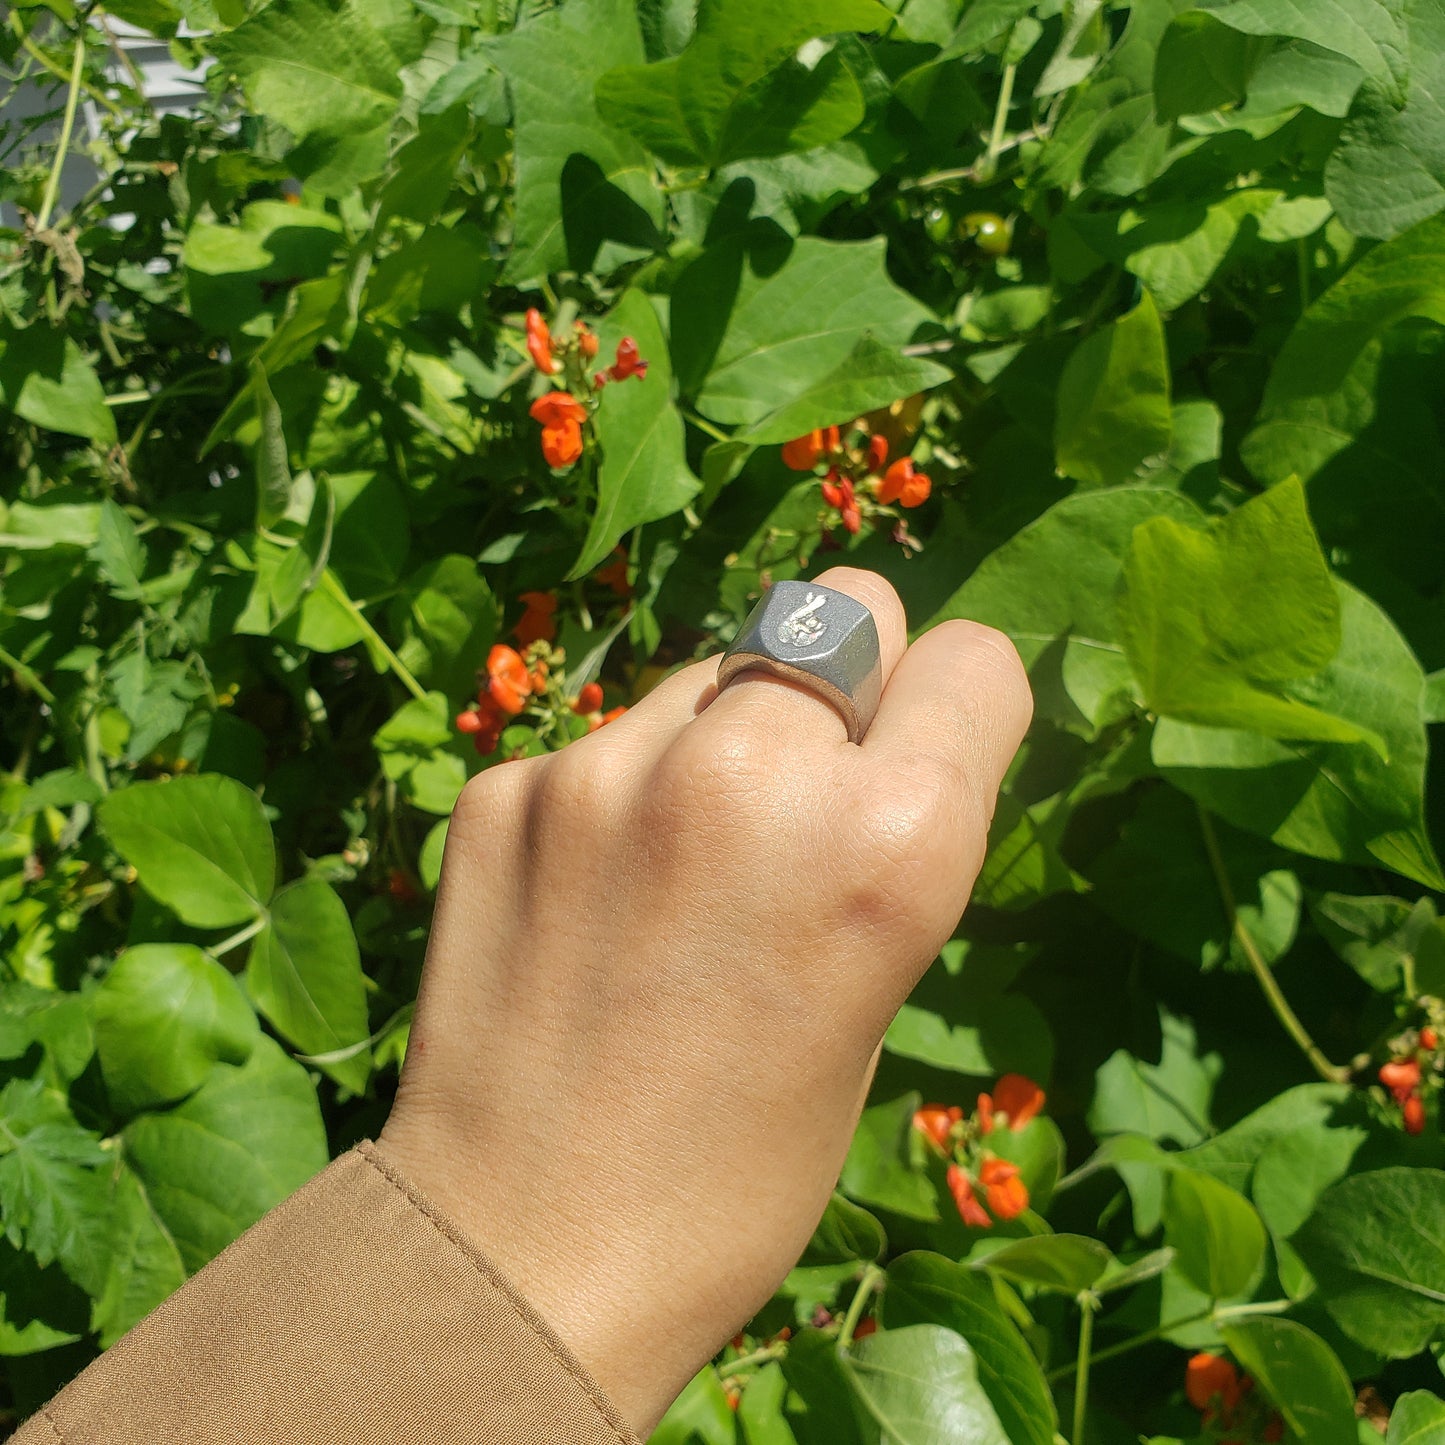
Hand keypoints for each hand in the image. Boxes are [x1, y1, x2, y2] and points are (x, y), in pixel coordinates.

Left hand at [379, 567, 1031, 1432]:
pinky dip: (619, 792)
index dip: (953, 710)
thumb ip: (883, 838)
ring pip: (716, 669)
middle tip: (804, 785)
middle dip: (842, 683)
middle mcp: (756, 772)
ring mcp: (612, 768)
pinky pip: (606, 742)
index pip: (971, 660)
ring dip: (724, 736)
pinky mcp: (508, 787)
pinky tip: (594, 897)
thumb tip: (870, 730)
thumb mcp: (877, 998)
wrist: (525, 1256)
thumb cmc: (743, 1171)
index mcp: (893, 841)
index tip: (921, 752)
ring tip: (682, 863)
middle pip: (840, 605)